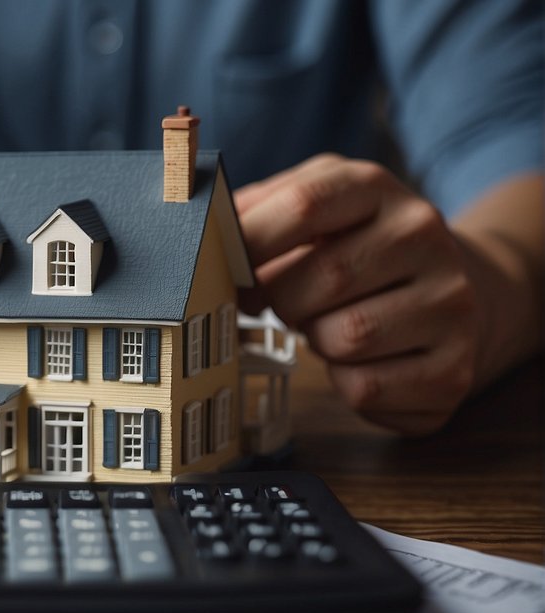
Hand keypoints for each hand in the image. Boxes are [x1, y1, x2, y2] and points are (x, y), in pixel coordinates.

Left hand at [235, 154, 478, 433]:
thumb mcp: (314, 212)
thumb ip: (254, 213)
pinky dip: (344, 383)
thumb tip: (193, 229)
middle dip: (286, 301)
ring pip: (346, 338)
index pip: (304, 205)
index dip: (250, 244)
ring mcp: (450, 302)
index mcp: (377, 188)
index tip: (226, 271)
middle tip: (289, 304)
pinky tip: (359, 362)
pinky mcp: (454, 368)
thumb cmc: (353, 253)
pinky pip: (366, 389)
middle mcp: (424, 236)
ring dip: (318, 341)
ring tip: (330, 324)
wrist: (454, 293)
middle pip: (323, 279)